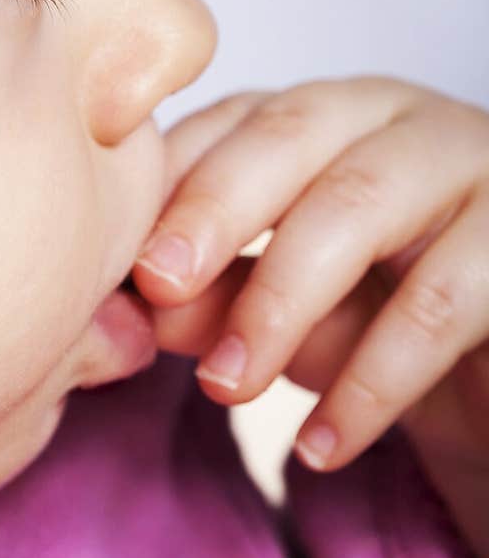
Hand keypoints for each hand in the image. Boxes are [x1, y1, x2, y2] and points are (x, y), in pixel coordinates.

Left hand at [133, 76, 488, 557]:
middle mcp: (389, 116)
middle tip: (157, 285)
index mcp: (317, 114)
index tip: (104, 247)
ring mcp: (461, 161)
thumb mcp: (290, 304)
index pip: (230, 119)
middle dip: (214, 207)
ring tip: (223, 387)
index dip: (166, 179)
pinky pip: (440, 301)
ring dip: (279, 301)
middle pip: (291, 133)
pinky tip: (319, 444)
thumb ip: (221, 293)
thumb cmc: (379, 308)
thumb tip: (143, 308)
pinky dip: (372, 381)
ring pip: (359, 206)